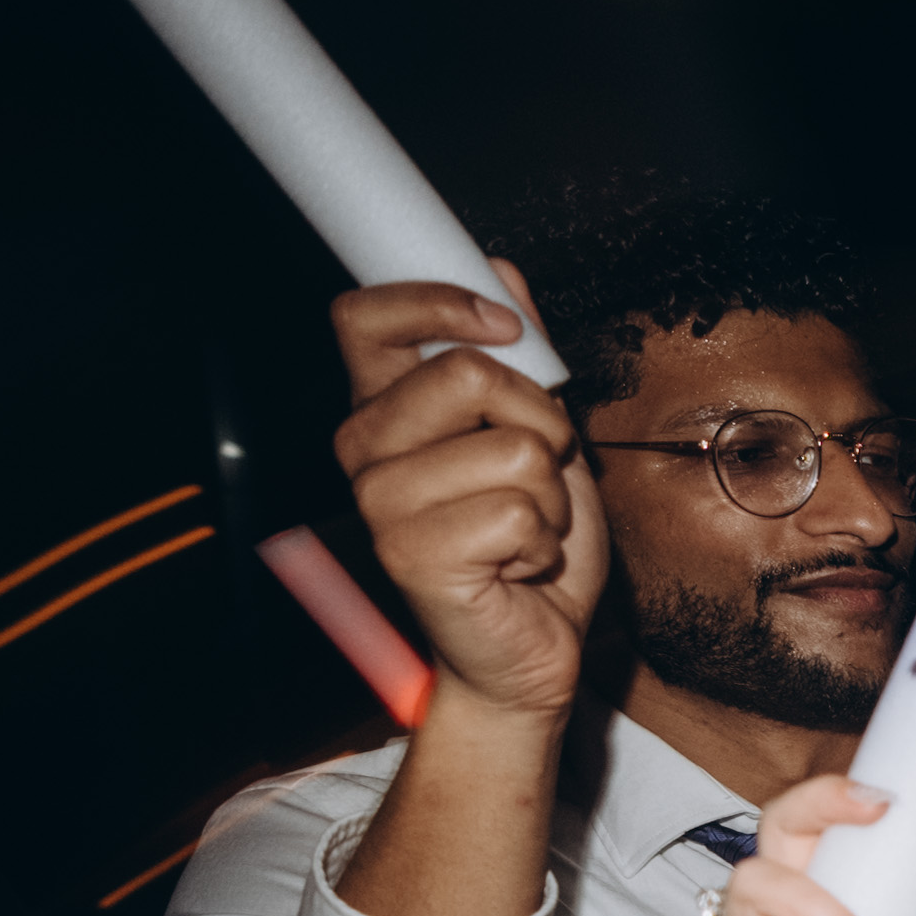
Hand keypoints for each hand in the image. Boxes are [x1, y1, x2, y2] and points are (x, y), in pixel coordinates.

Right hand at [330, 269, 602, 725]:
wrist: (534, 646)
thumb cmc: (532, 543)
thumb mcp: (538, 434)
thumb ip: (518, 358)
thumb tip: (500, 268)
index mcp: (383, 408)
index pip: (366, 318)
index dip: (440, 301)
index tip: (504, 326)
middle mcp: (366, 449)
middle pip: (467, 374)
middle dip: (540, 420)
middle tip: (537, 470)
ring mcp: (381, 502)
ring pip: (513, 447)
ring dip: (549, 493)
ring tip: (526, 529)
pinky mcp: (411, 554)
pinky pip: (520, 512)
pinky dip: (544, 541)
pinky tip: (517, 564)